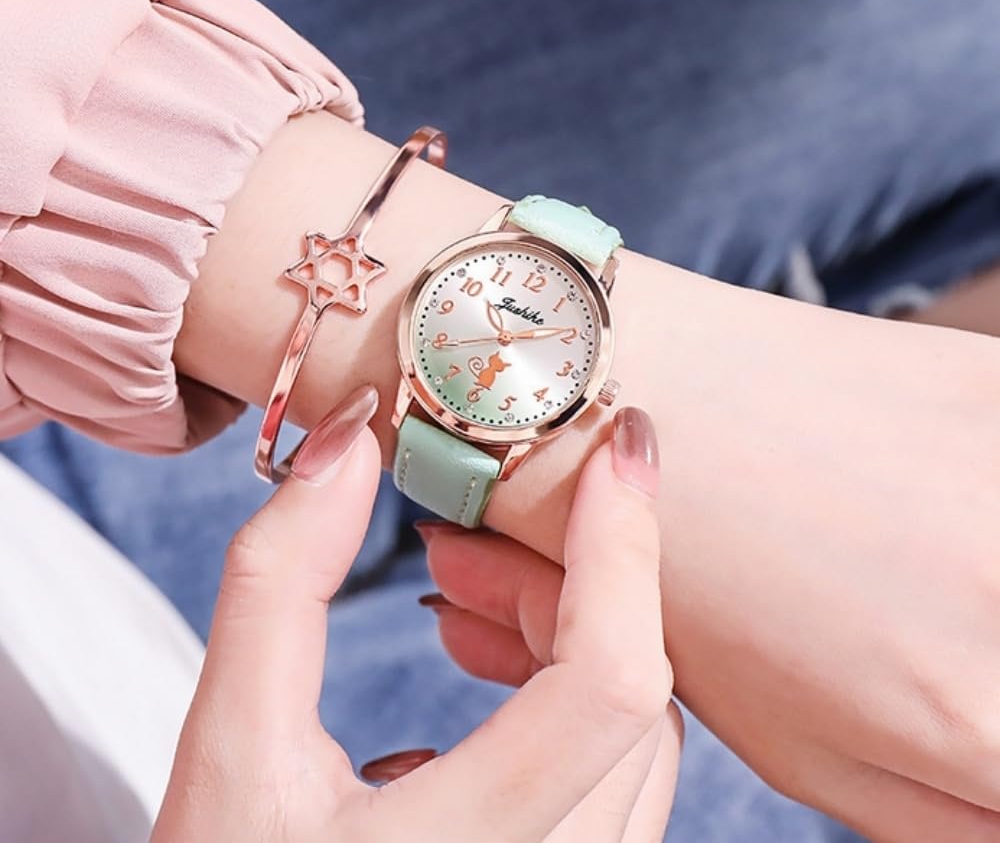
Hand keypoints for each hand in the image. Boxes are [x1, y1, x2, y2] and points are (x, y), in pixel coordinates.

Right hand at [152, 393, 680, 842]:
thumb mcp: (228, 745)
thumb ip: (279, 582)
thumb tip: (351, 443)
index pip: (608, 682)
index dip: (622, 546)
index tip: (614, 446)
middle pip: (627, 688)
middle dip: (555, 579)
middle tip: (455, 542)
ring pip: (632, 724)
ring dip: (557, 626)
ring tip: (454, 595)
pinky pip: (616, 762)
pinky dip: (563, 682)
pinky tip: (477, 662)